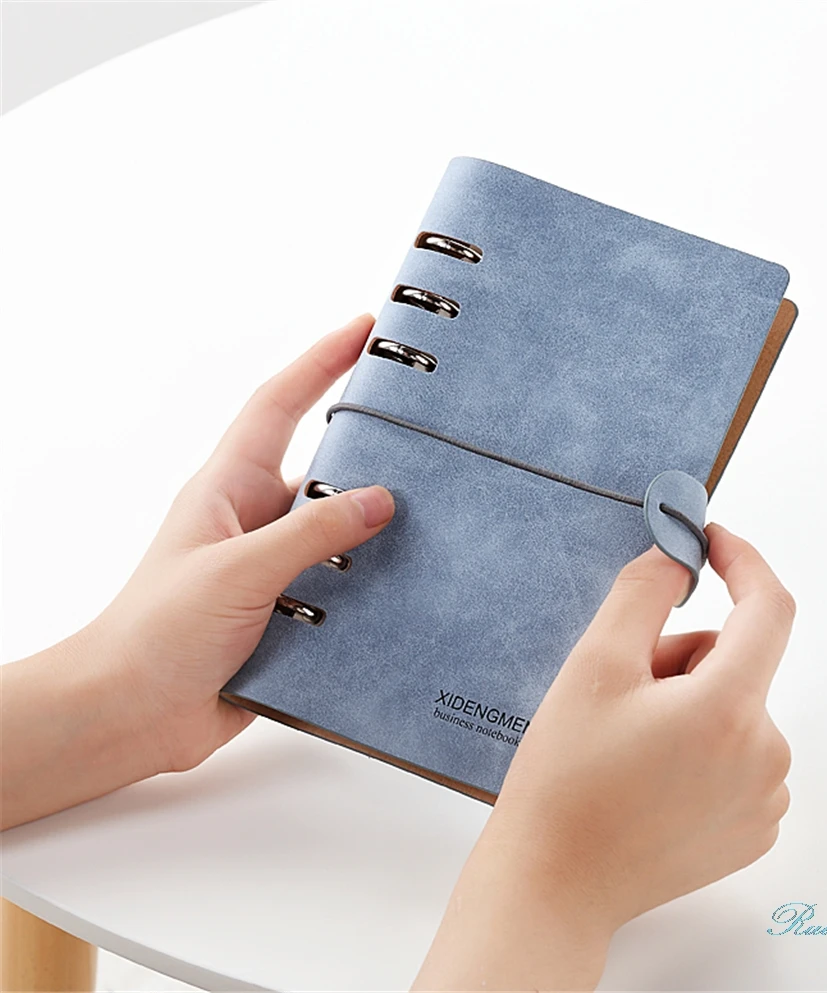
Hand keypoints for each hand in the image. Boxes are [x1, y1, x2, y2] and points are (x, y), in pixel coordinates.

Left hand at [2, 314, 393, 827]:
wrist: (131, 713)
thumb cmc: (159, 631)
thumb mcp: (237, 571)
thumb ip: (309, 534)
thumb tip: (380, 499)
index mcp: (229, 488)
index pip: (279, 405)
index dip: (319, 360)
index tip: (363, 329)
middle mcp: (254, 519)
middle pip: (323, 464)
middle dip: (370, 442)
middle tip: (427, 424)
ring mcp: (272, 566)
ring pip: (339, 529)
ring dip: (379, 523)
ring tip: (439, 511)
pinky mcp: (289, 611)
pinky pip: (342, 583)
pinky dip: (375, 582)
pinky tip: (413, 586)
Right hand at [414, 525, 793, 990]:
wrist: (556, 880)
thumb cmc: (566, 776)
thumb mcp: (594, 664)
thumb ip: (643, 592)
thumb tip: (679, 552)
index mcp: (729, 711)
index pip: (769, 609)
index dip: (743, 561)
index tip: (711, 540)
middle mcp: (765, 756)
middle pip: (735, 662)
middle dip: (679, 658)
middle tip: (620, 693)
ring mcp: (764, 799)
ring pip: (734, 707)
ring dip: (688, 705)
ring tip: (629, 745)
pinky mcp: (753, 828)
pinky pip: (738, 753)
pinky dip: (699, 746)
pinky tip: (649, 778)